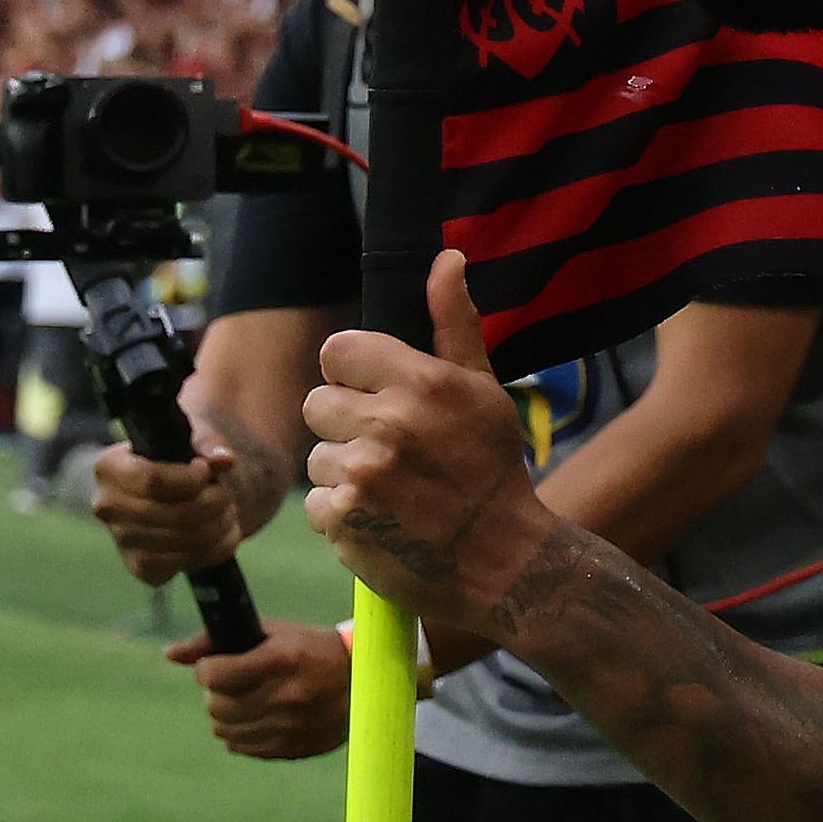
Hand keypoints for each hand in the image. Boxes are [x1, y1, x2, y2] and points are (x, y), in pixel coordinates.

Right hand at [89, 439, 243, 583]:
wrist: (173, 494)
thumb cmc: (177, 460)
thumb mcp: (189, 439)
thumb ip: (207, 443)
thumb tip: (224, 460)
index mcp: (109, 467)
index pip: (151, 481)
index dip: (190, 479)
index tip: (207, 471)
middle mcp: (107, 506)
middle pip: (174, 514)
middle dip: (213, 503)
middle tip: (225, 493)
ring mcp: (122, 540)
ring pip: (185, 540)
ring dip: (219, 525)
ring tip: (227, 510)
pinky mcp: (141, 566)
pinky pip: (185, 563)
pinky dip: (215, 549)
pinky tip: (221, 533)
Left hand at [165, 622, 353, 761]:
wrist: (366, 680)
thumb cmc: (312, 649)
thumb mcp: (271, 632)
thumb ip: (216, 640)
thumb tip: (169, 653)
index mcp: (280, 660)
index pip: (214, 675)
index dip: (206, 670)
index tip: (214, 666)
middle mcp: (285, 696)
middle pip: (217, 706)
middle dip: (214, 694)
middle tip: (227, 684)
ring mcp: (290, 726)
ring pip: (226, 731)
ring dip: (224, 715)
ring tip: (240, 701)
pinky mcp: (293, 748)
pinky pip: (244, 748)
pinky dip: (240, 734)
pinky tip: (254, 718)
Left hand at [302, 251, 559, 638]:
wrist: (506, 563)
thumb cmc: (493, 472)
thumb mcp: (483, 391)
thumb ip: (454, 325)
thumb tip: (446, 258)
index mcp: (420, 383)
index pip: (338, 351)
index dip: (352, 375)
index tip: (376, 398)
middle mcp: (387, 423)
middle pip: (317, 404)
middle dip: (345, 427)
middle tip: (389, 452)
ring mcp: (362, 474)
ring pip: (316, 458)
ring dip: (344, 475)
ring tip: (390, 493)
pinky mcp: (345, 522)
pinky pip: (317, 505)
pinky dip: (342, 518)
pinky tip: (381, 523)